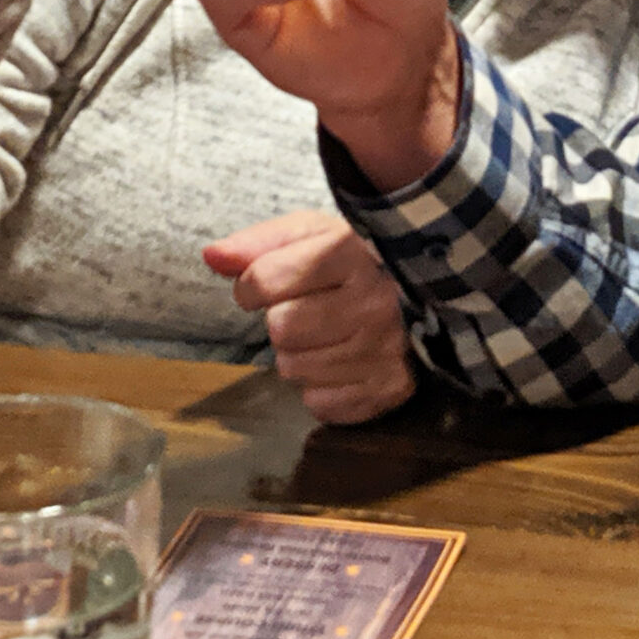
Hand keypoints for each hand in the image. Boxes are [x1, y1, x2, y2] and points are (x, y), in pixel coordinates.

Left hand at [203, 210, 414, 423]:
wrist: (428, 296)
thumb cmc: (356, 262)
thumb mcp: (311, 235)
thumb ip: (259, 243)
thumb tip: (211, 256)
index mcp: (352, 252)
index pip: (264, 280)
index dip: (253, 285)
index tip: (270, 285)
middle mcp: (374, 302)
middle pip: (279, 329)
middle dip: (281, 322)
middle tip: (309, 310)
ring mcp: (385, 350)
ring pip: (293, 369)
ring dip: (299, 355)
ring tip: (328, 334)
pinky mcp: (389, 390)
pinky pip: (319, 403)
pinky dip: (323, 387)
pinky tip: (343, 362)